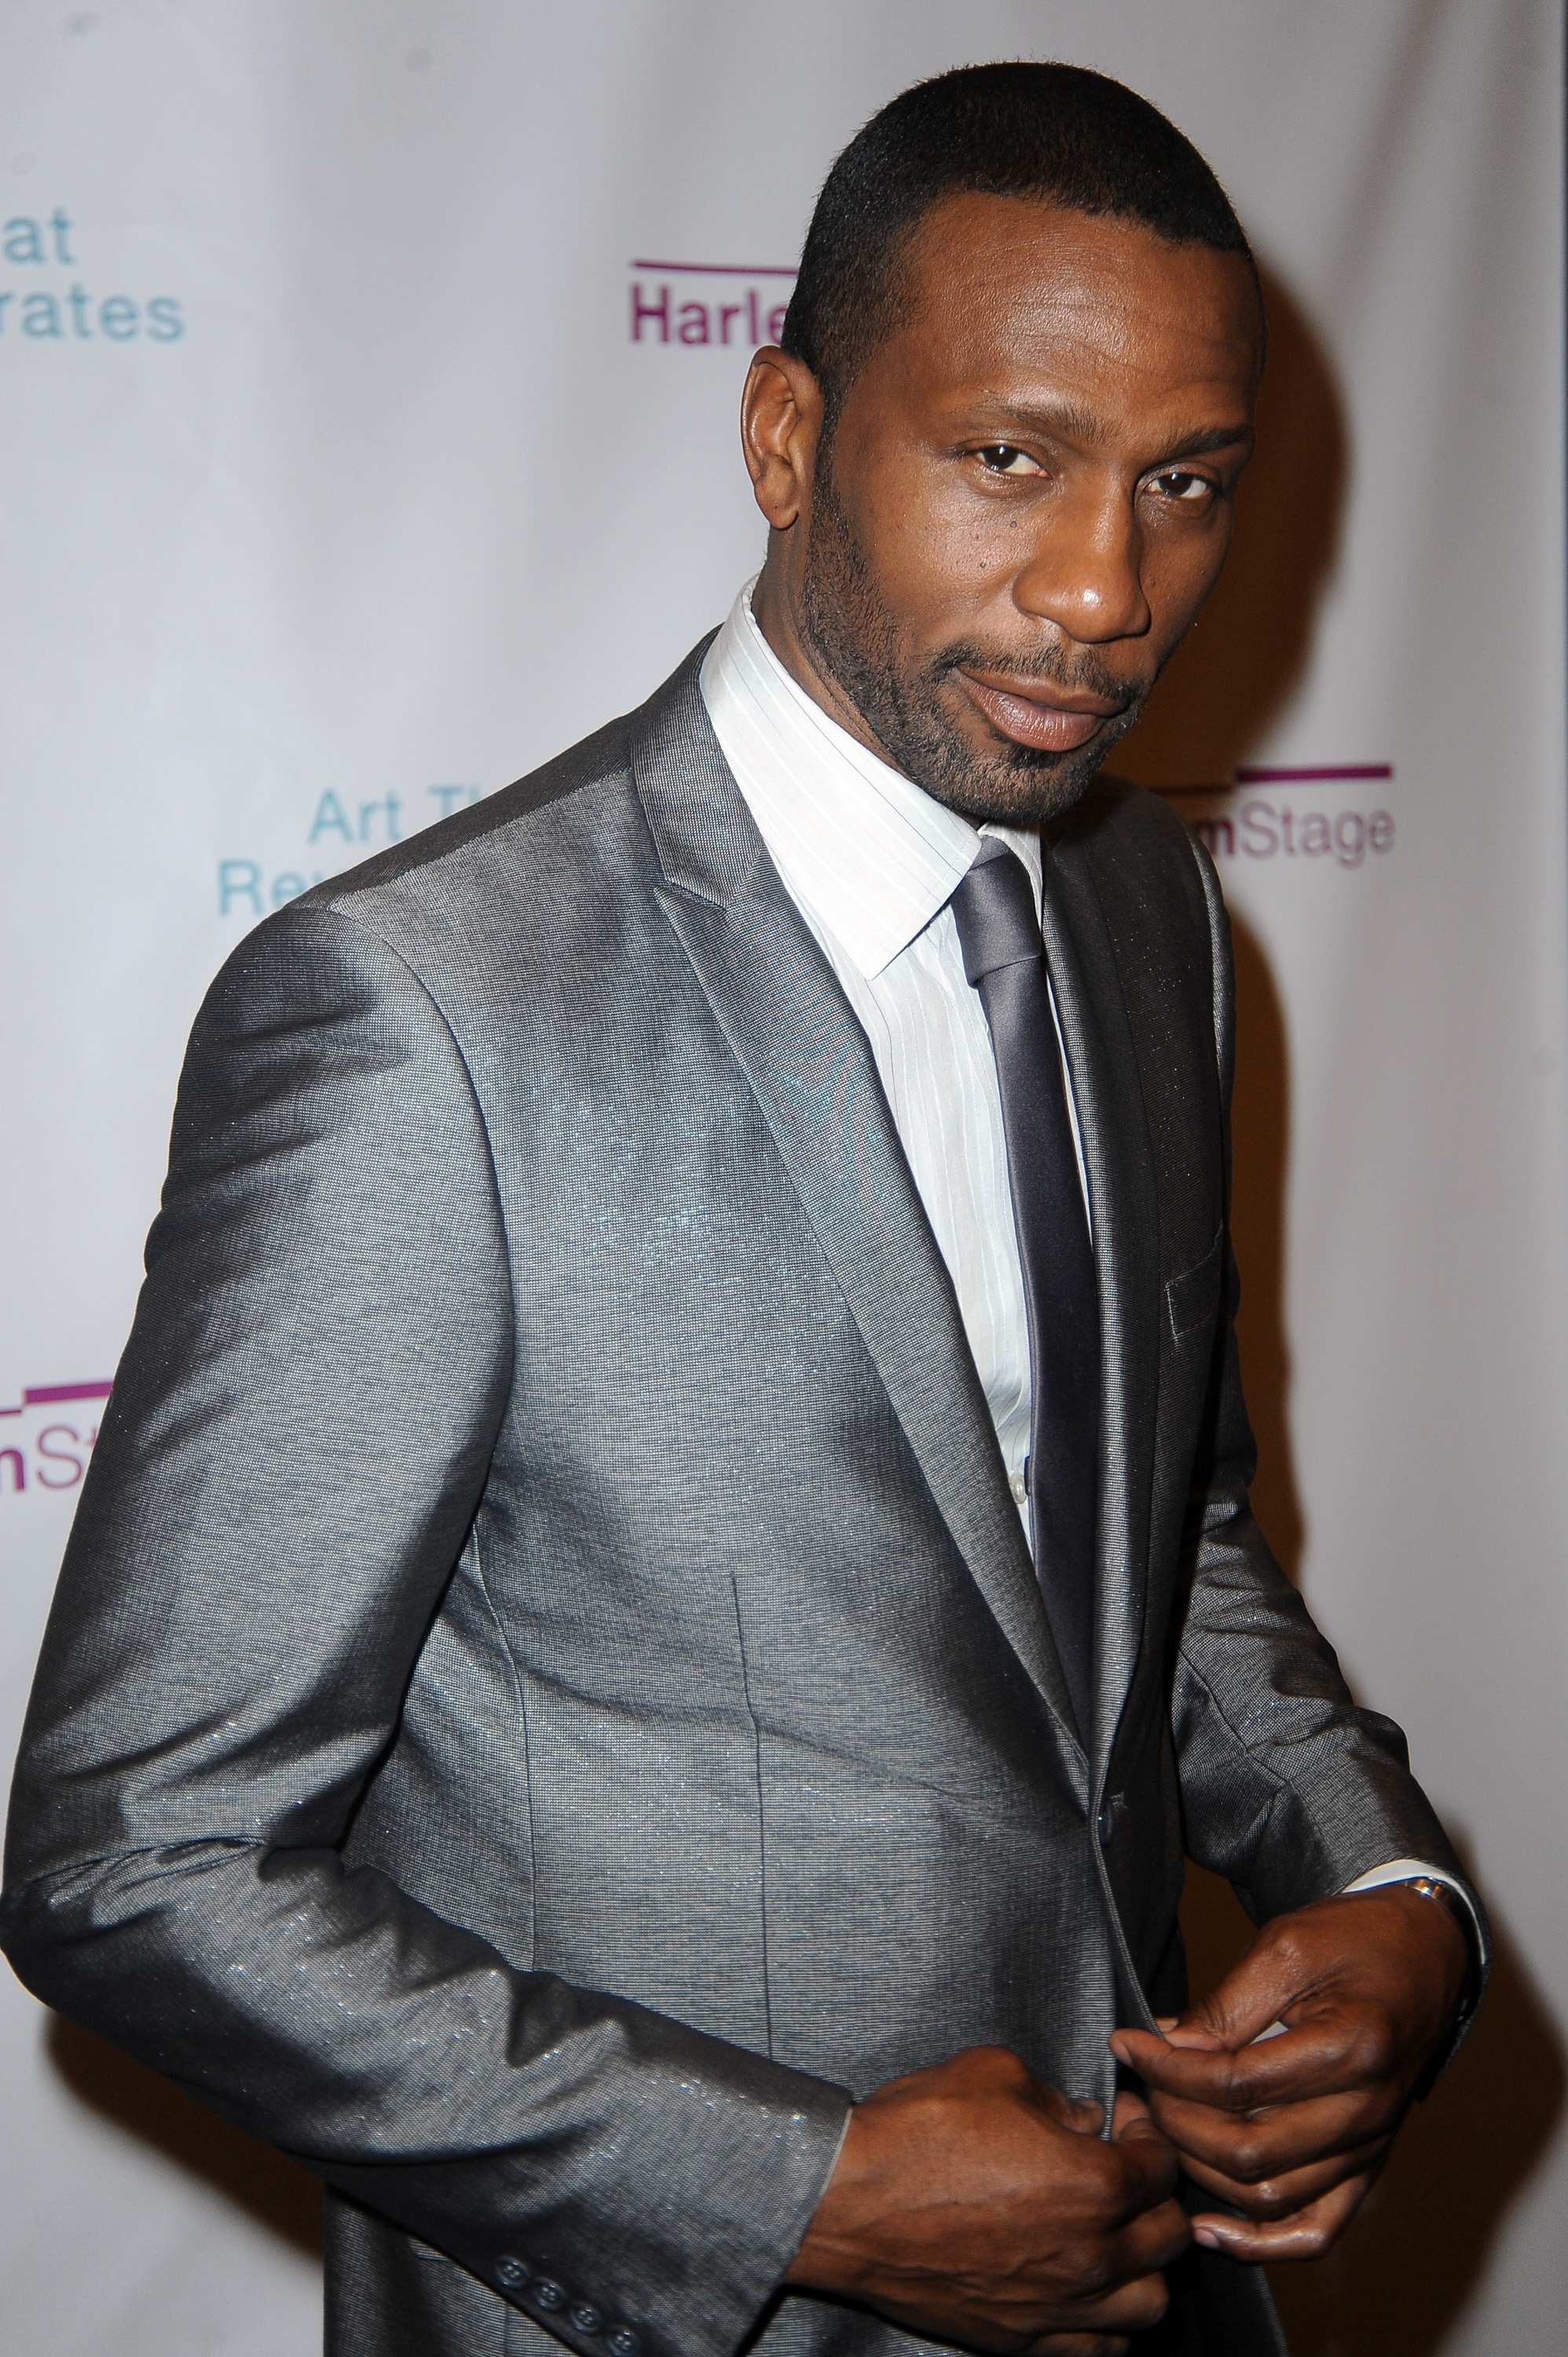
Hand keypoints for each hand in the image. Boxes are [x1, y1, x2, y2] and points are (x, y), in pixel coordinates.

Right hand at [785, 2044, 1189, 2354]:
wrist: (848, 2202)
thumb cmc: (916, 2132)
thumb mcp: (993, 2073)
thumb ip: (1054, 2095)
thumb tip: (1083, 2117)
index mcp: (1091, 2185)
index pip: (1161, 2168)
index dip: (1148, 2134)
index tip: (1126, 2121)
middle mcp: (1087, 2256)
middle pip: (1169, 2238)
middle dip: (1156, 2198)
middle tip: (1124, 2172)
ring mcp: (1055, 2307)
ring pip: (1147, 2305)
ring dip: (1143, 2268)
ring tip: (1114, 2238)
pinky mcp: (1019, 2339)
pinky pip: (1099, 2349)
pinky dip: (1106, 2322)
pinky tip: (1084, 2288)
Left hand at [1109, 1887, 1468, 2261]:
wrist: (1424, 1955)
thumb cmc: (1356, 1940)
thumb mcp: (1285, 1945)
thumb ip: (1226, 2005)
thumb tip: (1168, 2046)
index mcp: (1352, 2048)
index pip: (1237, 2084)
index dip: (1169, 2070)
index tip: (1128, 2045)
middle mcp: (1367, 2112)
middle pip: (1249, 2151)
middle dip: (1176, 2122)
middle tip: (1138, 2088)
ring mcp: (1370, 2148)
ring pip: (1269, 2196)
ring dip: (1201, 2172)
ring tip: (1159, 2129)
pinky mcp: (1367, 2166)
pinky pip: (1315, 2230)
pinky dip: (1259, 2242)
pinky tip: (1209, 2224)